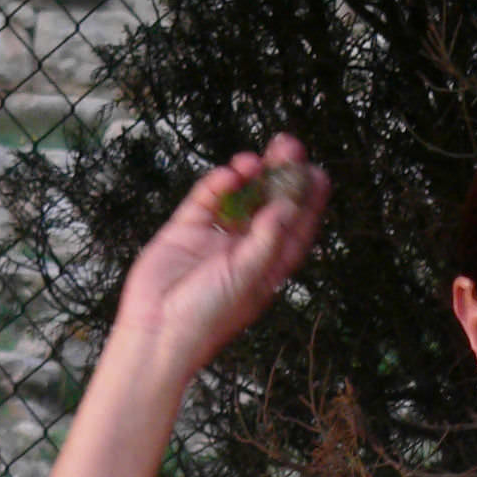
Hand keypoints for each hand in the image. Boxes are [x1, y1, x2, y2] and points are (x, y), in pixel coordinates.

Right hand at [112, 134, 329, 377]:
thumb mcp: (247, 278)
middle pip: (269, 205)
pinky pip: (205, 200)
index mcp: (268, 268)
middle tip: (289, 145)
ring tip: (257, 157)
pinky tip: (229, 173)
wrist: (158, 330)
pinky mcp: (185, 230)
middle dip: (280, 176)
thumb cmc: (208, 317)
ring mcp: (215, 239)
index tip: (319, 174)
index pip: (295, 229)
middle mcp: (245, 250)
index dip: (308, 202)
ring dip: (249, 176)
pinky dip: (217, 185)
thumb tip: (288, 207)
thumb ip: (267, 241)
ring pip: (238, 198)